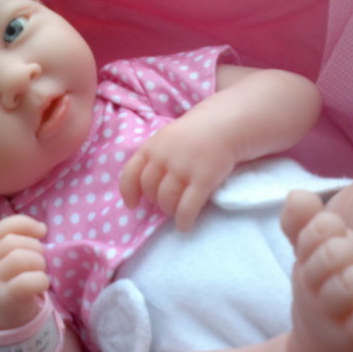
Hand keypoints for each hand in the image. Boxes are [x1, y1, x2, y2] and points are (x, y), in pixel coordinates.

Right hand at [0, 215, 48, 329]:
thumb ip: (15, 243)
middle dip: (34, 247)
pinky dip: (40, 280)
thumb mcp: (0, 260)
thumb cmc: (3, 282)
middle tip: (39, 260)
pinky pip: (25, 282)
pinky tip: (42, 284)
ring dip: (37, 262)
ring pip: (18, 258)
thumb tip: (41, 228)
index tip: (42, 231)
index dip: (26, 224)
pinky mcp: (5, 300)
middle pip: (12, 242)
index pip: (4, 227)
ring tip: (40, 271)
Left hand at [120, 113, 235, 230]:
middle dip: (156, 201)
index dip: (128, 192)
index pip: (130, 174)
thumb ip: (153, 157)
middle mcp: (164, 158)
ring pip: (166, 200)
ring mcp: (182, 169)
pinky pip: (187, 207)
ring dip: (169, 210)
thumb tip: (143, 186)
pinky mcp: (203, 179)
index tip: (132, 204)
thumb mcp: (165, 139)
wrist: (224, 125)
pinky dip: (183, 220)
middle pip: (150, 190)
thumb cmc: (193, 135)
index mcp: (151, 147)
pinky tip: (184, 226)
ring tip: (176, 211)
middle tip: (166, 203)